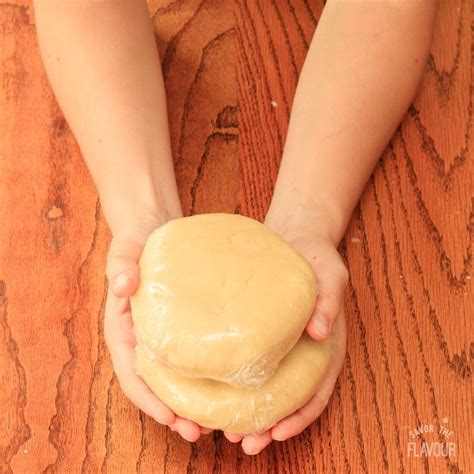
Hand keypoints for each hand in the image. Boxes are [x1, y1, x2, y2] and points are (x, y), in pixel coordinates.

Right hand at [103, 214, 210, 441]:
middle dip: (173, 412)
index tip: (170, 419)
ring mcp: (162, 334)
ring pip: (173, 377)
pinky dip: (201, 377)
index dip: (149, 400)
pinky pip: (190, 357)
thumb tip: (123, 286)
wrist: (151, 229)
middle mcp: (141, 339)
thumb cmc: (134, 242)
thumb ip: (121, 266)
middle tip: (199, 432)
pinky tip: (223, 383)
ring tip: (216, 420)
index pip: (132, 374)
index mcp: (123, 330)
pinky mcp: (182, 326)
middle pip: (154, 385)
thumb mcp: (124, 251)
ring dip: (190, 401)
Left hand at [223, 221, 347, 453]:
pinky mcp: (260, 332)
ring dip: (249, 412)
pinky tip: (215, 389)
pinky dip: (236, 382)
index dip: (299, 417)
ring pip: (267, 388)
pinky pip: (250, 362)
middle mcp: (303, 353)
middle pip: (288, 399)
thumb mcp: (331, 275)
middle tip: (242, 443)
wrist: (297, 239)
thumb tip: (320, 332)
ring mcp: (281, 345)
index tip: (276, 433)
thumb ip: (329, 301)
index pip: (316, 392)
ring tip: (223, 429)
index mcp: (325, 348)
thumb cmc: (318, 258)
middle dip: (267, 425)